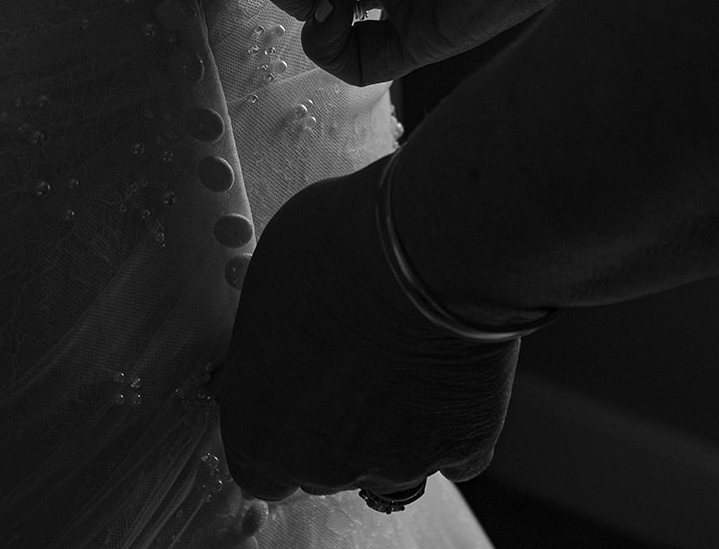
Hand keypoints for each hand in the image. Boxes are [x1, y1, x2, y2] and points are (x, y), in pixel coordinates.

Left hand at [217, 157, 517, 500]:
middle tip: (347, 354)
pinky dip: (446, 420)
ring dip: (388, 423)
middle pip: (321, 465)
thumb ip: (266, 345)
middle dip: (330, 421)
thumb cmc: (333, 251)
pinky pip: (450, 449)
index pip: (255, 467)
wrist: (429, 251)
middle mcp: (324, 467)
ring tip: (399, 350)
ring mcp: (397, 465)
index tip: (287, 389)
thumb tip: (274, 350)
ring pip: (388, 462)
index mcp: (260, 430)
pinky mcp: (462, 448)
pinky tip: (443, 367)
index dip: (273, 429)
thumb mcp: (266, 284)